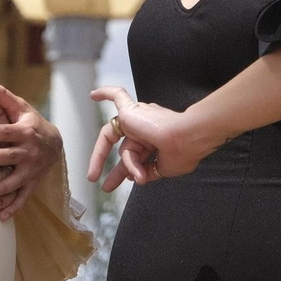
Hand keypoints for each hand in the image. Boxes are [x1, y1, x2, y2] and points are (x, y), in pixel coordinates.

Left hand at [0, 77, 63, 220]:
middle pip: (3, 156)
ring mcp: (31, 168)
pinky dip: (13, 206)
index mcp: (23, 131)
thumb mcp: (20, 107)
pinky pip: (24, 196)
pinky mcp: (33, 182)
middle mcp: (28, 150)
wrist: (57, 142)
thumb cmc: (32, 122)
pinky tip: (1, 215)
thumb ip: (1, 96)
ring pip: (13, 179)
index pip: (0, 132)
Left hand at [87, 85, 221, 191]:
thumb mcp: (163, 169)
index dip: (127, 172)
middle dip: (118, 172)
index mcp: (156, 140)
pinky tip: (93, 95)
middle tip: (107, 187)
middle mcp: (147, 128)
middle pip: (127, 152)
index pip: (136, 157)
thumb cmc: (183, 152)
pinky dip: (106, 93)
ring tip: (125, 173)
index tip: (114, 186)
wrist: (188, 139)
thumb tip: (135, 177)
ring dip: (128, 162)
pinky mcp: (132, 110)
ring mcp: (139, 119)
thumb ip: (147, 171)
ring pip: (125, 146)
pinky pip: (117, 97)